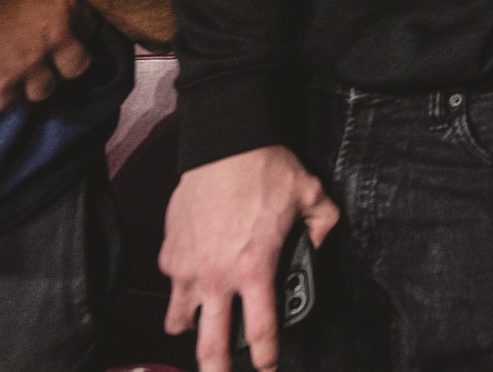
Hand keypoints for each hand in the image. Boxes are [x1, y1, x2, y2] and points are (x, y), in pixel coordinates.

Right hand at [0, 0, 91, 114]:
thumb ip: (35, 1)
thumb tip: (30, 15)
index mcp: (64, 7)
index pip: (89, 28)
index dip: (73, 35)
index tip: (58, 38)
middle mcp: (55, 40)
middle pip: (75, 67)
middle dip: (59, 67)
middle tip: (34, 61)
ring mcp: (29, 67)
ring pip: (43, 91)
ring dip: (26, 85)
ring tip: (5, 72)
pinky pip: (5, 105)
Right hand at [163, 146, 341, 371]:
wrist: (224, 142)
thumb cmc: (266, 169)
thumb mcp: (312, 196)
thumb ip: (323, 228)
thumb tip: (319, 246)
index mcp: (255, 270)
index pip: (261, 331)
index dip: (267, 359)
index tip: (268, 368)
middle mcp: (217, 278)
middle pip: (210, 346)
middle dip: (218, 370)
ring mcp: (187, 268)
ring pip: (180, 321)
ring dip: (192, 331)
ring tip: (201, 330)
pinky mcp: (168, 253)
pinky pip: (170, 285)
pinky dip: (180, 290)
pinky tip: (193, 283)